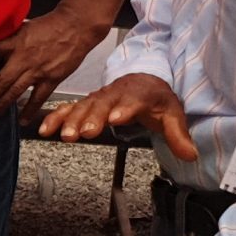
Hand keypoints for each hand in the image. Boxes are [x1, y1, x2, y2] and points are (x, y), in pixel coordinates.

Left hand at [0, 7, 111, 121]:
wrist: (75, 27)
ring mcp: (37, 70)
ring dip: (1, 105)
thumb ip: (10, 38)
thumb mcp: (24, 26)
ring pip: (16, 91)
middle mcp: (24, 59)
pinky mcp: (52, 78)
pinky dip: (29, 109)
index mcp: (16, 43)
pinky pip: (38, 98)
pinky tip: (21, 120)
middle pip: (1, 80)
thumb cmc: (50, 25)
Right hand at [38, 72, 199, 161]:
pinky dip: (56, 117)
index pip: (132, 101)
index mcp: (139, 94)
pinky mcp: (86, 104)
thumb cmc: (155, 98)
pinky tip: (45, 129)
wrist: (143, 80)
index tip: (115, 119)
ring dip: (72, 120)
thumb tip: (190, 155)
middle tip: (84, 132)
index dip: (124, 109)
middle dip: (92, 117)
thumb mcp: (172, 114)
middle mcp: (115, 94)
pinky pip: (68, 108)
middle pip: (102, 104)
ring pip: (83, 106)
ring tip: (65, 135)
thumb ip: (178, 136)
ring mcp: (98, 98)